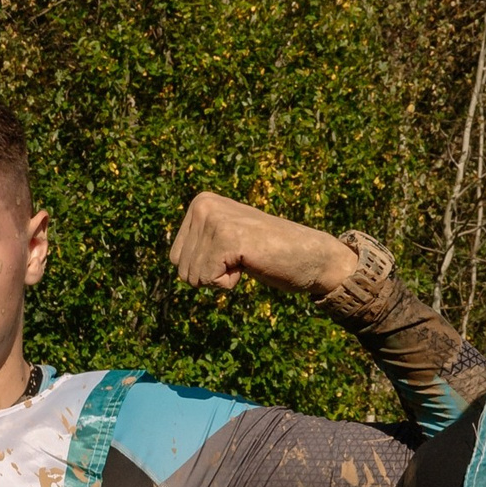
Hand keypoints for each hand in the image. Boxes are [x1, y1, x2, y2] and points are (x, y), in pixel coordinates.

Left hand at [169, 192, 361, 296]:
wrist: (312, 256)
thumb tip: (174, 261)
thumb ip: (201, 243)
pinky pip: (208, 280)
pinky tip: (250, 264)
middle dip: (211, 275)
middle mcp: (203, 205)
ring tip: (247, 258)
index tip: (234, 253)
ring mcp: (215, 219)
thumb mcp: (226, 241)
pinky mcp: (227, 237)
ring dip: (221, 278)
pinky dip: (229, 283)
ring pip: (192, 277)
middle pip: (181, 269)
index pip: (175, 259)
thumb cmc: (270, 253)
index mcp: (201, 202)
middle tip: (242, 257)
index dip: (204, 268)